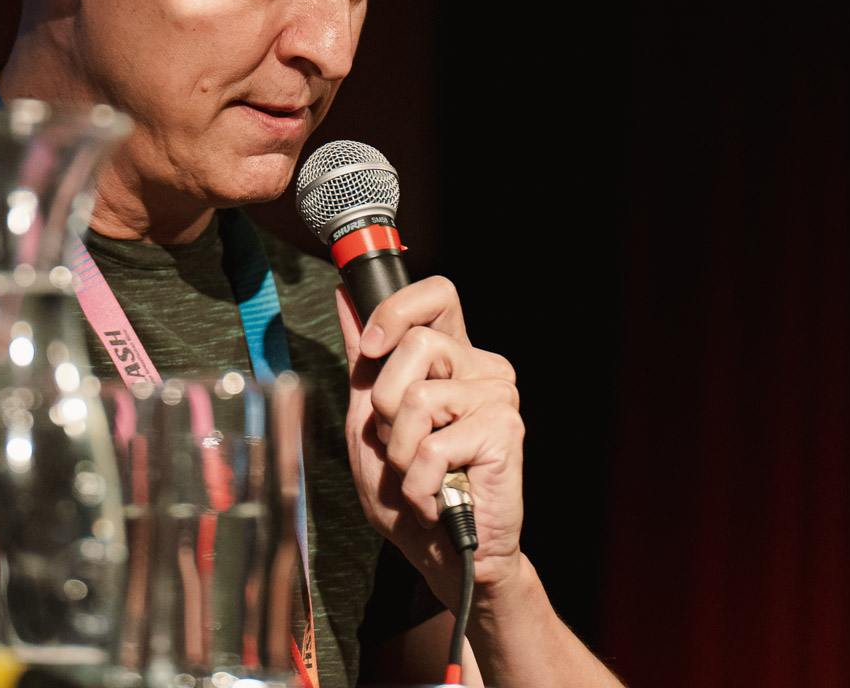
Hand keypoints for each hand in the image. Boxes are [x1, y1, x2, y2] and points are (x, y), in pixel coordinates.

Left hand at [335, 277, 526, 603]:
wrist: (444, 555)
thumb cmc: (410, 490)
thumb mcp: (368, 419)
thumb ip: (362, 360)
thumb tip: (344, 296)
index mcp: (451, 359)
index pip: (437, 294)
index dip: (397, 309)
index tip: (370, 346)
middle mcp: (480, 368)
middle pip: (416, 341)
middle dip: (384, 403)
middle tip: (399, 443)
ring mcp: (497, 396)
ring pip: (417, 396)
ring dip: (399, 452)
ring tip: (420, 475)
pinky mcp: (505, 430)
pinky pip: (432, 445)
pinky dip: (417, 484)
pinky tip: (438, 497)